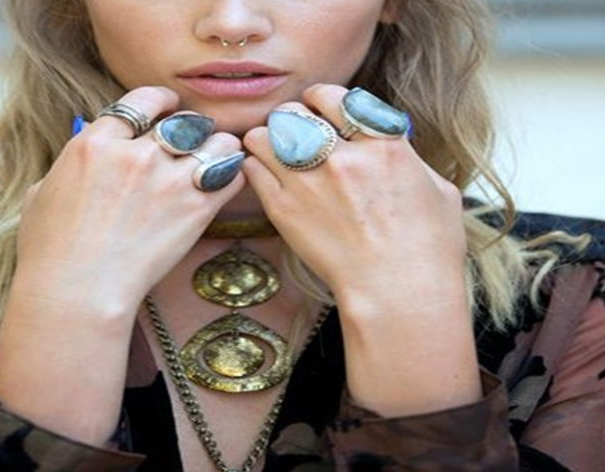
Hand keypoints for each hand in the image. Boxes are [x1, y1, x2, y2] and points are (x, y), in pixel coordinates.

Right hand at [13, 86, 245, 315]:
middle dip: (191, 128)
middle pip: (184, 120)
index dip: (161, 102)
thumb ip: (67, 169)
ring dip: (218, 150)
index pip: (141, 101)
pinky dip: (233, 177)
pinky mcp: (196, 208)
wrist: (78, 290)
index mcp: (95, 143)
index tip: (168, 108)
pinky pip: (233, 176)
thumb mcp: (41, 196)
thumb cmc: (50, 251)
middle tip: (193, 142)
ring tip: (214, 163)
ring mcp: (169, 179)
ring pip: (218, 141)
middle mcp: (136, 153)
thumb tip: (80, 164)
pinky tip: (224, 184)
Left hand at [242, 83, 466, 315]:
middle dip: (293, 120)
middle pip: (293, 112)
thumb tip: (392, 146)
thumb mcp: (439, 189)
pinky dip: (256, 167)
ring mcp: (308, 182)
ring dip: (269, 141)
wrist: (398, 292)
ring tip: (277, 155)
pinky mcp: (284, 210)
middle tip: (297, 137)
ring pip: (264, 135)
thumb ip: (408, 158)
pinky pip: (252, 168)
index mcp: (382, 144)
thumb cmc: (427, 248)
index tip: (321, 111)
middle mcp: (342, 156)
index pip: (333, 96)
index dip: (322, 100)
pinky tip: (268, 178)